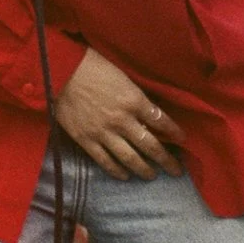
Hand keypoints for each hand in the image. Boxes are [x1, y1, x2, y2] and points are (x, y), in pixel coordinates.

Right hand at [54, 49, 186, 179]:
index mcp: (134, 100)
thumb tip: (148, 114)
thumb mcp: (123, 76)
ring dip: (144, 169)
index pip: (161, 120)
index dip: (174, 132)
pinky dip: (116, 171)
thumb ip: (136, 97)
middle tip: (176, 171)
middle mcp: (123, 120)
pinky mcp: (86, 140)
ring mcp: (104, 133)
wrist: (61, 71)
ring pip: (130, 158)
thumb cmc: (93, 66)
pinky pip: (105, 161)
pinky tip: (125, 175)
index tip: (182, 139)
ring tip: (152, 175)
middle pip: (151, 146)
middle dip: (166, 160)